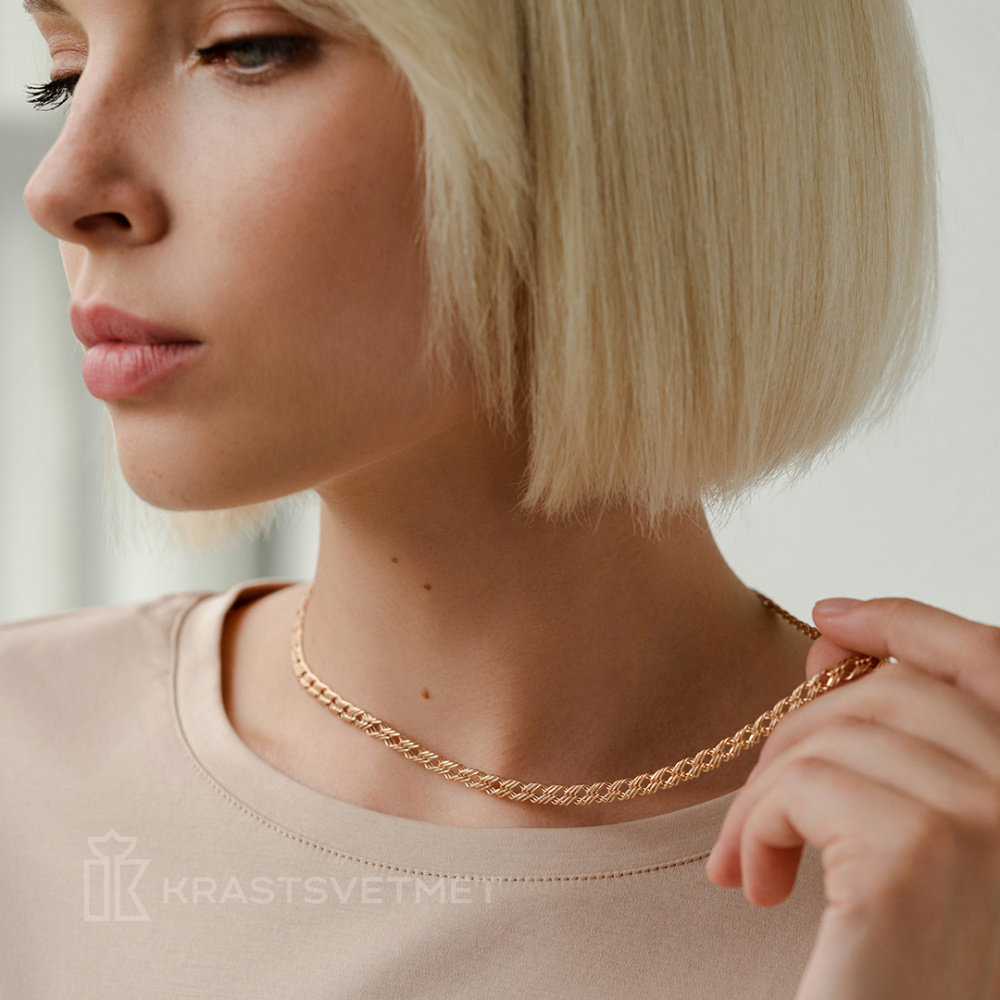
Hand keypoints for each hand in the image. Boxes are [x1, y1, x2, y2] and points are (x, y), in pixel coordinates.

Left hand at [705, 597, 999, 999]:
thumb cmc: (898, 967)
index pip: (990, 662)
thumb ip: (883, 738)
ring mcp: (989, 826)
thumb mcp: (906, 841)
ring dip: (768, 794)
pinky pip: (802, 783)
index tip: (833, 616)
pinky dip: (756, 825)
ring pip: (835, 736)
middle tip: (760, 808)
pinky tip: (757, 884)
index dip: (910, 623)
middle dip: (803, 733)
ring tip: (753, 861)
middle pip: (894, 693)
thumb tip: (834, 637)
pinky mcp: (914, 858)